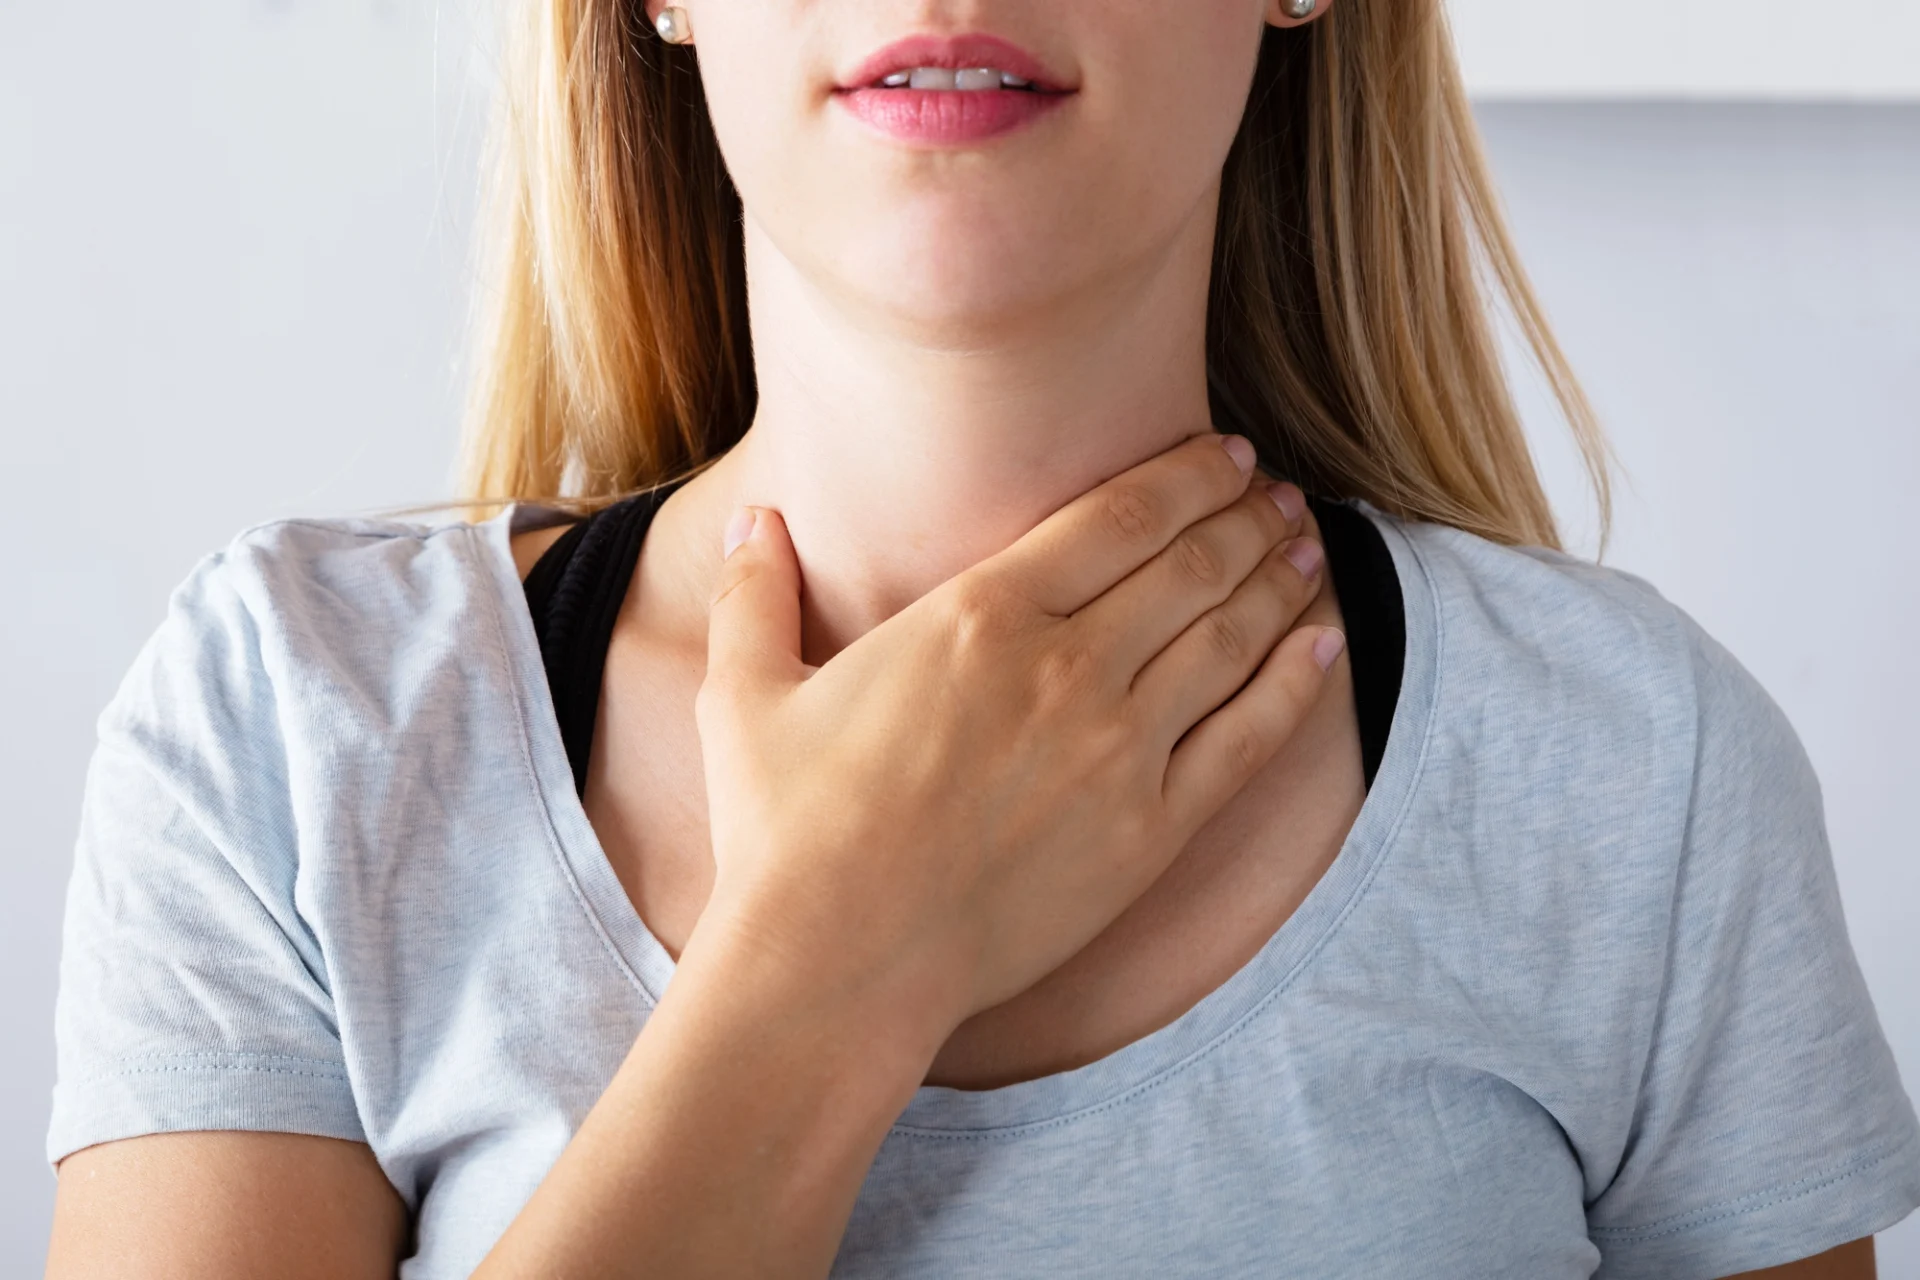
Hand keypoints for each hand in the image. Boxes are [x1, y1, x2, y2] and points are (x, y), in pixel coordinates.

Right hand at [693, 432, 1341, 1049]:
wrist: (839, 963)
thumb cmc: (786, 830)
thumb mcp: (747, 694)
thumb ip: (757, 594)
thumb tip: (751, 519)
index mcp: (980, 613)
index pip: (1119, 514)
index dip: (1185, 474)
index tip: (1222, 453)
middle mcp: (1067, 665)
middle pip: (1189, 563)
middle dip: (1244, 516)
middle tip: (1275, 493)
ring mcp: (1120, 748)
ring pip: (1229, 636)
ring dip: (1277, 579)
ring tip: (1304, 545)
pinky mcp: (1150, 830)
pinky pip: (1248, 739)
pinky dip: (1296, 682)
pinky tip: (1326, 643)